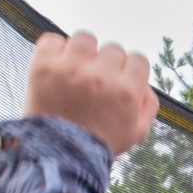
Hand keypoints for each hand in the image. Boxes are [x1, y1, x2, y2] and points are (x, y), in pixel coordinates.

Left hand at [23, 30, 157, 156]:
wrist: (57, 154)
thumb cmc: (98, 143)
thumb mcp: (137, 133)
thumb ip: (149, 105)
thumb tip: (144, 84)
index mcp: (127, 91)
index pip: (138, 59)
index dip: (129, 70)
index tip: (118, 81)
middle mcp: (101, 76)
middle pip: (112, 49)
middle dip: (106, 64)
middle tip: (95, 83)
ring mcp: (71, 68)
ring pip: (85, 38)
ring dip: (83, 51)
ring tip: (76, 70)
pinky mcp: (44, 65)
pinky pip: (52, 40)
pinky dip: (55, 49)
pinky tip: (57, 66)